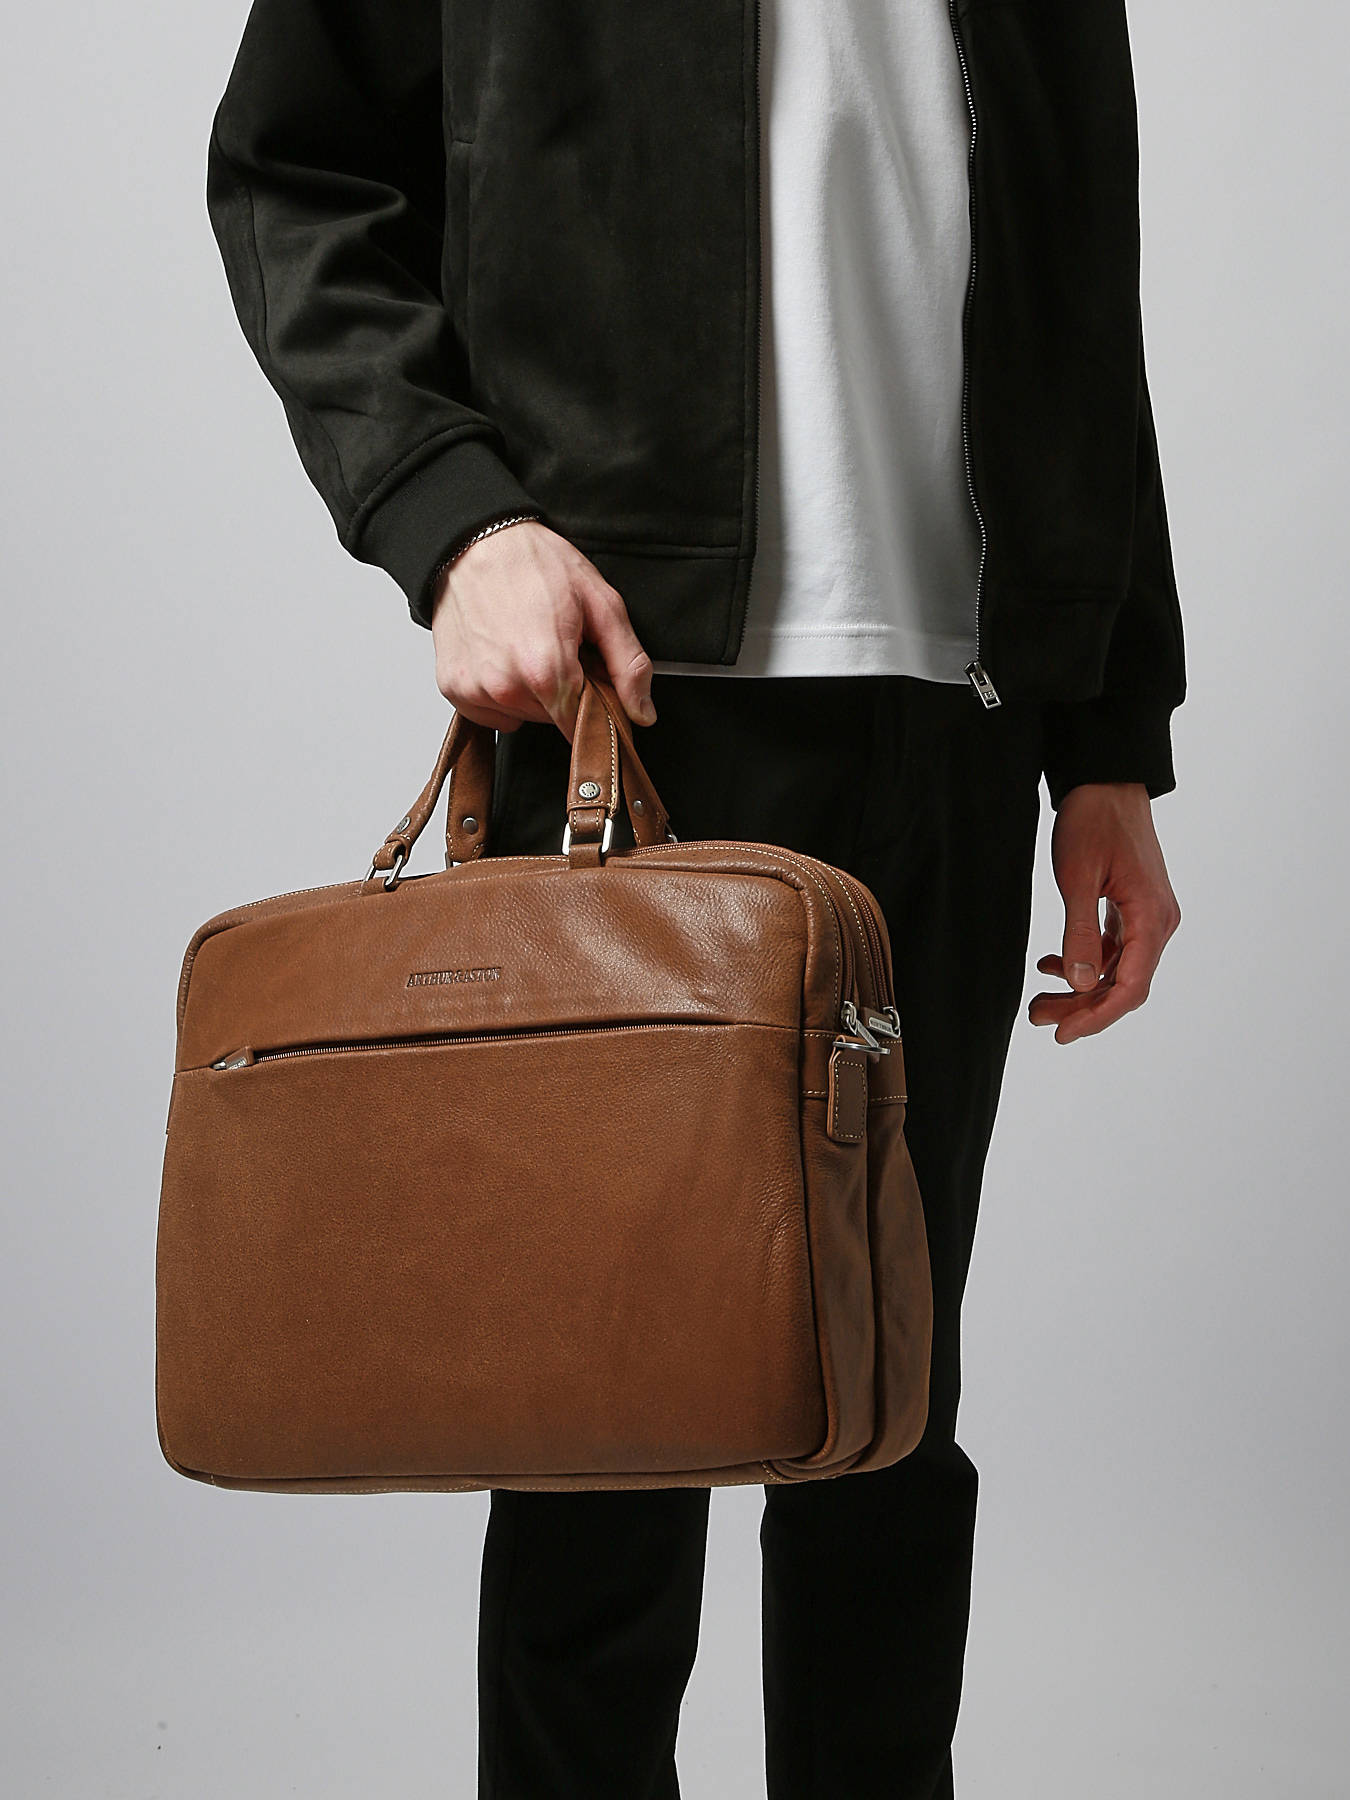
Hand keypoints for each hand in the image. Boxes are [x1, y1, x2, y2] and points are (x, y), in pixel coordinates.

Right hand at [430, 519, 656, 741]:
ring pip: (522, 716)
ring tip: (527, 645)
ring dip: (531, 692)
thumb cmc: (535, 564)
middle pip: (552, 720)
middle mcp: (506, 687)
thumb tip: (642, 712)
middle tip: (558, 647)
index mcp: (547, 670)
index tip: (591, 681)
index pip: (582, 728)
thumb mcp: (601, 604)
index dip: (594, 708)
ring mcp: (475, 689)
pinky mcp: (453, 688)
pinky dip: (501, 693)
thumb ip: (628, 664)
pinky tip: (503, 656)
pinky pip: (491, 713)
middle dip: (563, 691)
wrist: (476, 541)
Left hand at [1028, 782, 1180, 1044]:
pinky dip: (1085, 962)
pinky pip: (1113, 949)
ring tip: (1038, 1000)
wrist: (1105, 779)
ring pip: (1117, 969)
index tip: (1063, 1034)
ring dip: (1080, 989)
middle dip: (1081, 1008)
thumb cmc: (1094, 821)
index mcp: (1152, 918)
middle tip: (1038, 1016)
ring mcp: (1147, 915)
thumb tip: (1083, 984)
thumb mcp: (1078, 878)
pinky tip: (1051, 965)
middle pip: (1124, 984)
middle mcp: (1157, 921)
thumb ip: (1081, 932)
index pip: (1130, 987)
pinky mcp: (1132, 906)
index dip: (1097, 1017)